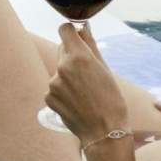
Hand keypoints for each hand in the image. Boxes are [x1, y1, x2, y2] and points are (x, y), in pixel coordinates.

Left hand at [45, 23, 128, 144]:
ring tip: (85, 92)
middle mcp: (62, 67)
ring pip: (59, 69)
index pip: (64, 29)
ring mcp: (53, 83)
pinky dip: (63, 90)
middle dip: (72, 55)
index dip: (71, 32)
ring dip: (68, 74)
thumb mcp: (105, 68)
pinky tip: (76, 101)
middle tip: (88, 72)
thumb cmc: (111, 100)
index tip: (77, 38)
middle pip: (62, 49)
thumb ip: (90, 44)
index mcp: (79, 56)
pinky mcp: (48, 97)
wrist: (104, 132)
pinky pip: (55, 86)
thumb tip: (83, 27)